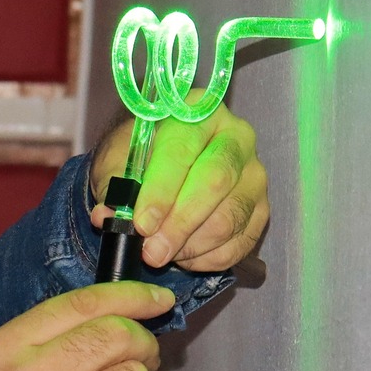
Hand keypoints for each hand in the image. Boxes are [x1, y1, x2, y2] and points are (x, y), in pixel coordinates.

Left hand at [87, 106, 268, 271]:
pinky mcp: (261, 208)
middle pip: (214, 183)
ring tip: (161, 254)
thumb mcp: (118, 162)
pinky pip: (241, 242)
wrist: (163, 167)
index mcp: (199, 112)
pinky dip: (208, 258)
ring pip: (229, 218)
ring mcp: (254, 174)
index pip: (183, 150)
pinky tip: (183, 256)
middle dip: (178, 224)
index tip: (141, 223)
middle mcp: (236, 137)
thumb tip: (109, 216)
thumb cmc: (141, 159)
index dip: (161, 190)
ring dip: (191, 246)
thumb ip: (115, 186)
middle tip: (152, 252)